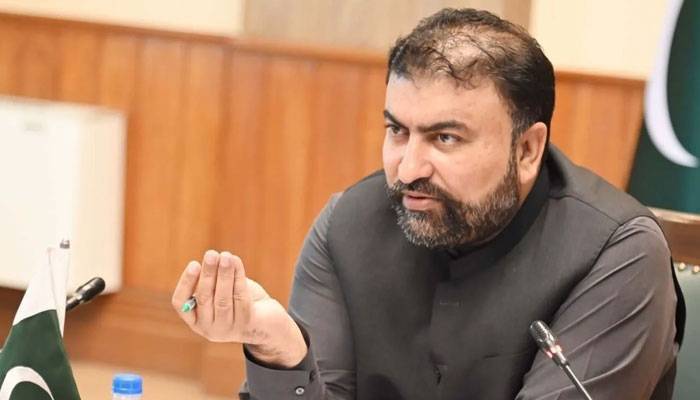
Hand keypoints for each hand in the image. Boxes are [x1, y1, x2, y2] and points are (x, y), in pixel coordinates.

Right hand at [172, 250, 306, 366]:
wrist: (267, 323)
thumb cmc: (238, 301)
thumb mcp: (220, 291)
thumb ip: (213, 280)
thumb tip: (212, 259)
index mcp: (196, 320)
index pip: (181, 303)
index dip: (185, 283)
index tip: (194, 264)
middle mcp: (209, 328)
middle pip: (205, 299)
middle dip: (208, 274)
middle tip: (211, 254)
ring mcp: (228, 329)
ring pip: (223, 299)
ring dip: (224, 274)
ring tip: (225, 255)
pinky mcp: (246, 324)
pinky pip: (240, 298)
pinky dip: (238, 277)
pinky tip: (237, 262)